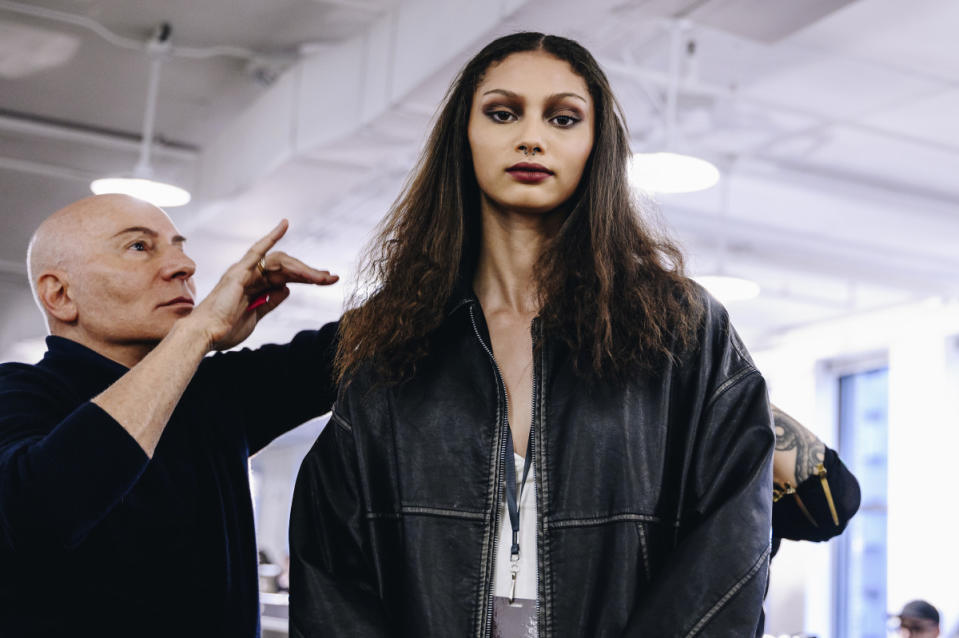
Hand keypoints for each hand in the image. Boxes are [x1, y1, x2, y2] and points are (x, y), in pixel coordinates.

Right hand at [185, 220, 337, 350]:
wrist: (206, 336)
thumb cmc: (225, 330)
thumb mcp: (256, 317)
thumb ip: (270, 302)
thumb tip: (287, 290)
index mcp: (254, 286)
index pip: (286, 277)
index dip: (307, 278)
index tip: (327, 280)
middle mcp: (250, 275)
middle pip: (286, 268)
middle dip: (311, 273)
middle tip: (332, 279)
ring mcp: (244, 272)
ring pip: (280, 263)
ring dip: (303, 269)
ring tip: (322, 277)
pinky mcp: (239, 272)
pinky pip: (257, 250)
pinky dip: (271, 236)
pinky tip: (284, 224)